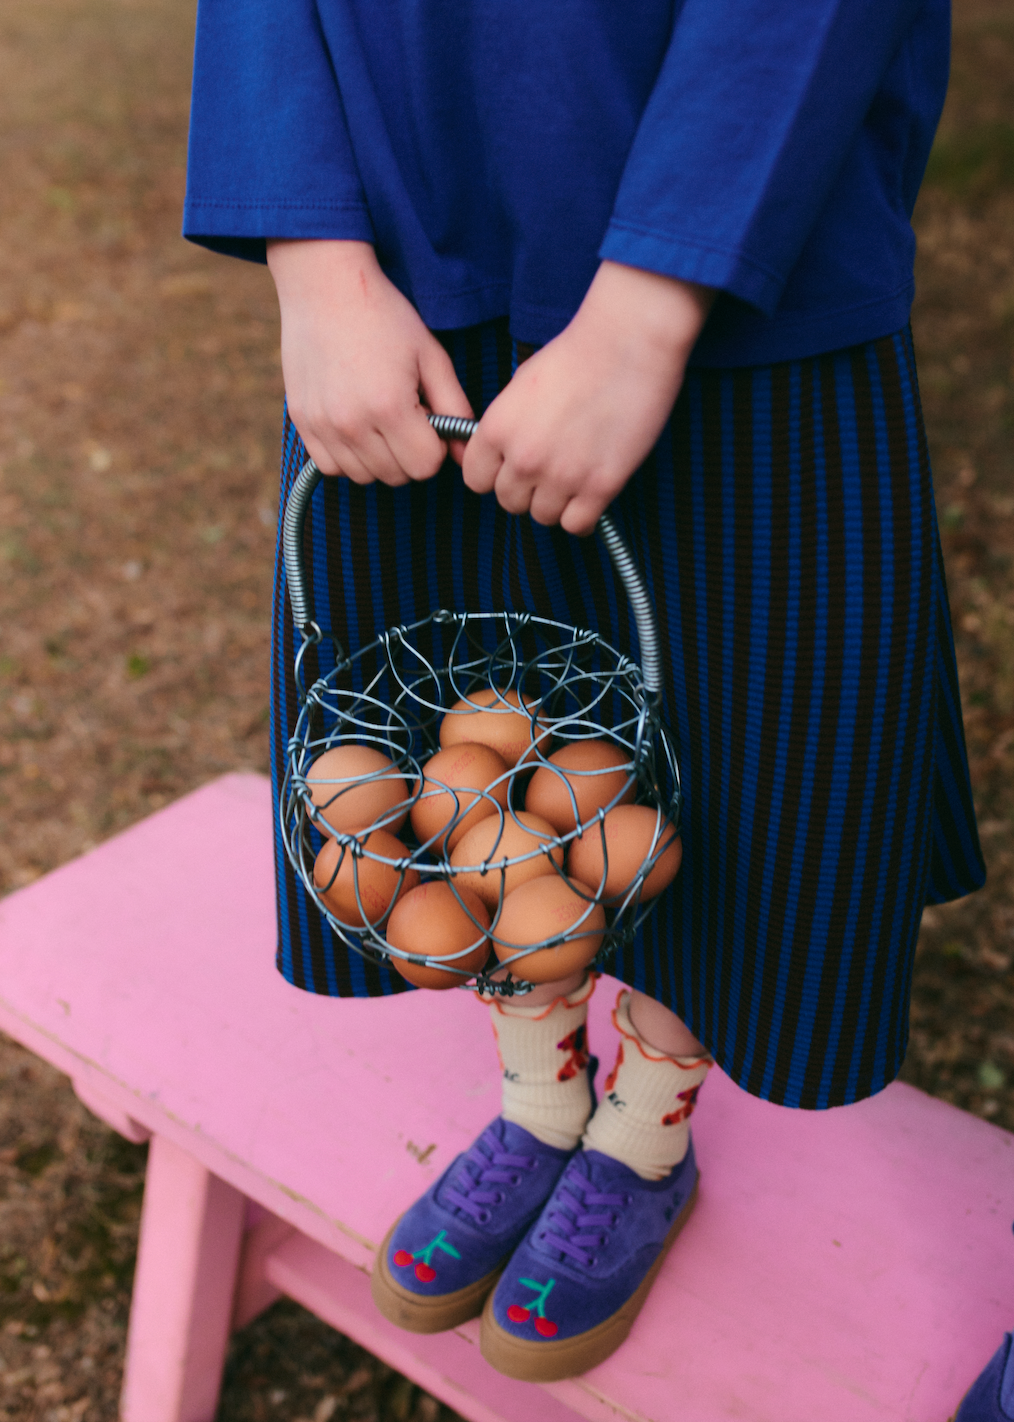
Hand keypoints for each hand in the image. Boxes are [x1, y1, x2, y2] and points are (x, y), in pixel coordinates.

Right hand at [266, 239, 472, 483]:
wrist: (325, 287)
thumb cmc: (384, 317)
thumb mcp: (431, 357)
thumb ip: (454, 408)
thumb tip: (466, 452)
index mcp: (389, 406)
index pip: (425, 467)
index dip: (434, 446)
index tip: (428, 417)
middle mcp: (352, 423)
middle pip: (396, 476)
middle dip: (409, 452)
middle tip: (405, 413)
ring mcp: (322, 425)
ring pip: (364, 476)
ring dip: (380, 458)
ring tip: (379, 417)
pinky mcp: (301, 422)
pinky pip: (332, 467)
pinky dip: (348, 457)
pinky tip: (355, 425)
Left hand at [462, 262, 712, 533]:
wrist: (627, 343)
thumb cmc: (577, 355)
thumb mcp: (520, 386)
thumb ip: (506, 426)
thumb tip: (504, 455)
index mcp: (497, 430)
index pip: (476, 480)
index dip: (495, 475)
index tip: (512, 468)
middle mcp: (524, 458)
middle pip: (509, 502)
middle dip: (526, 490)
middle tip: (550, 469)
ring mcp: (562, 476)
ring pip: (543, 517)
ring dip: (556, 502)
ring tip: (574, 477)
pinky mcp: (600, 486)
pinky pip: (577, 525)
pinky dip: (582, 516)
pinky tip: (591, 494)